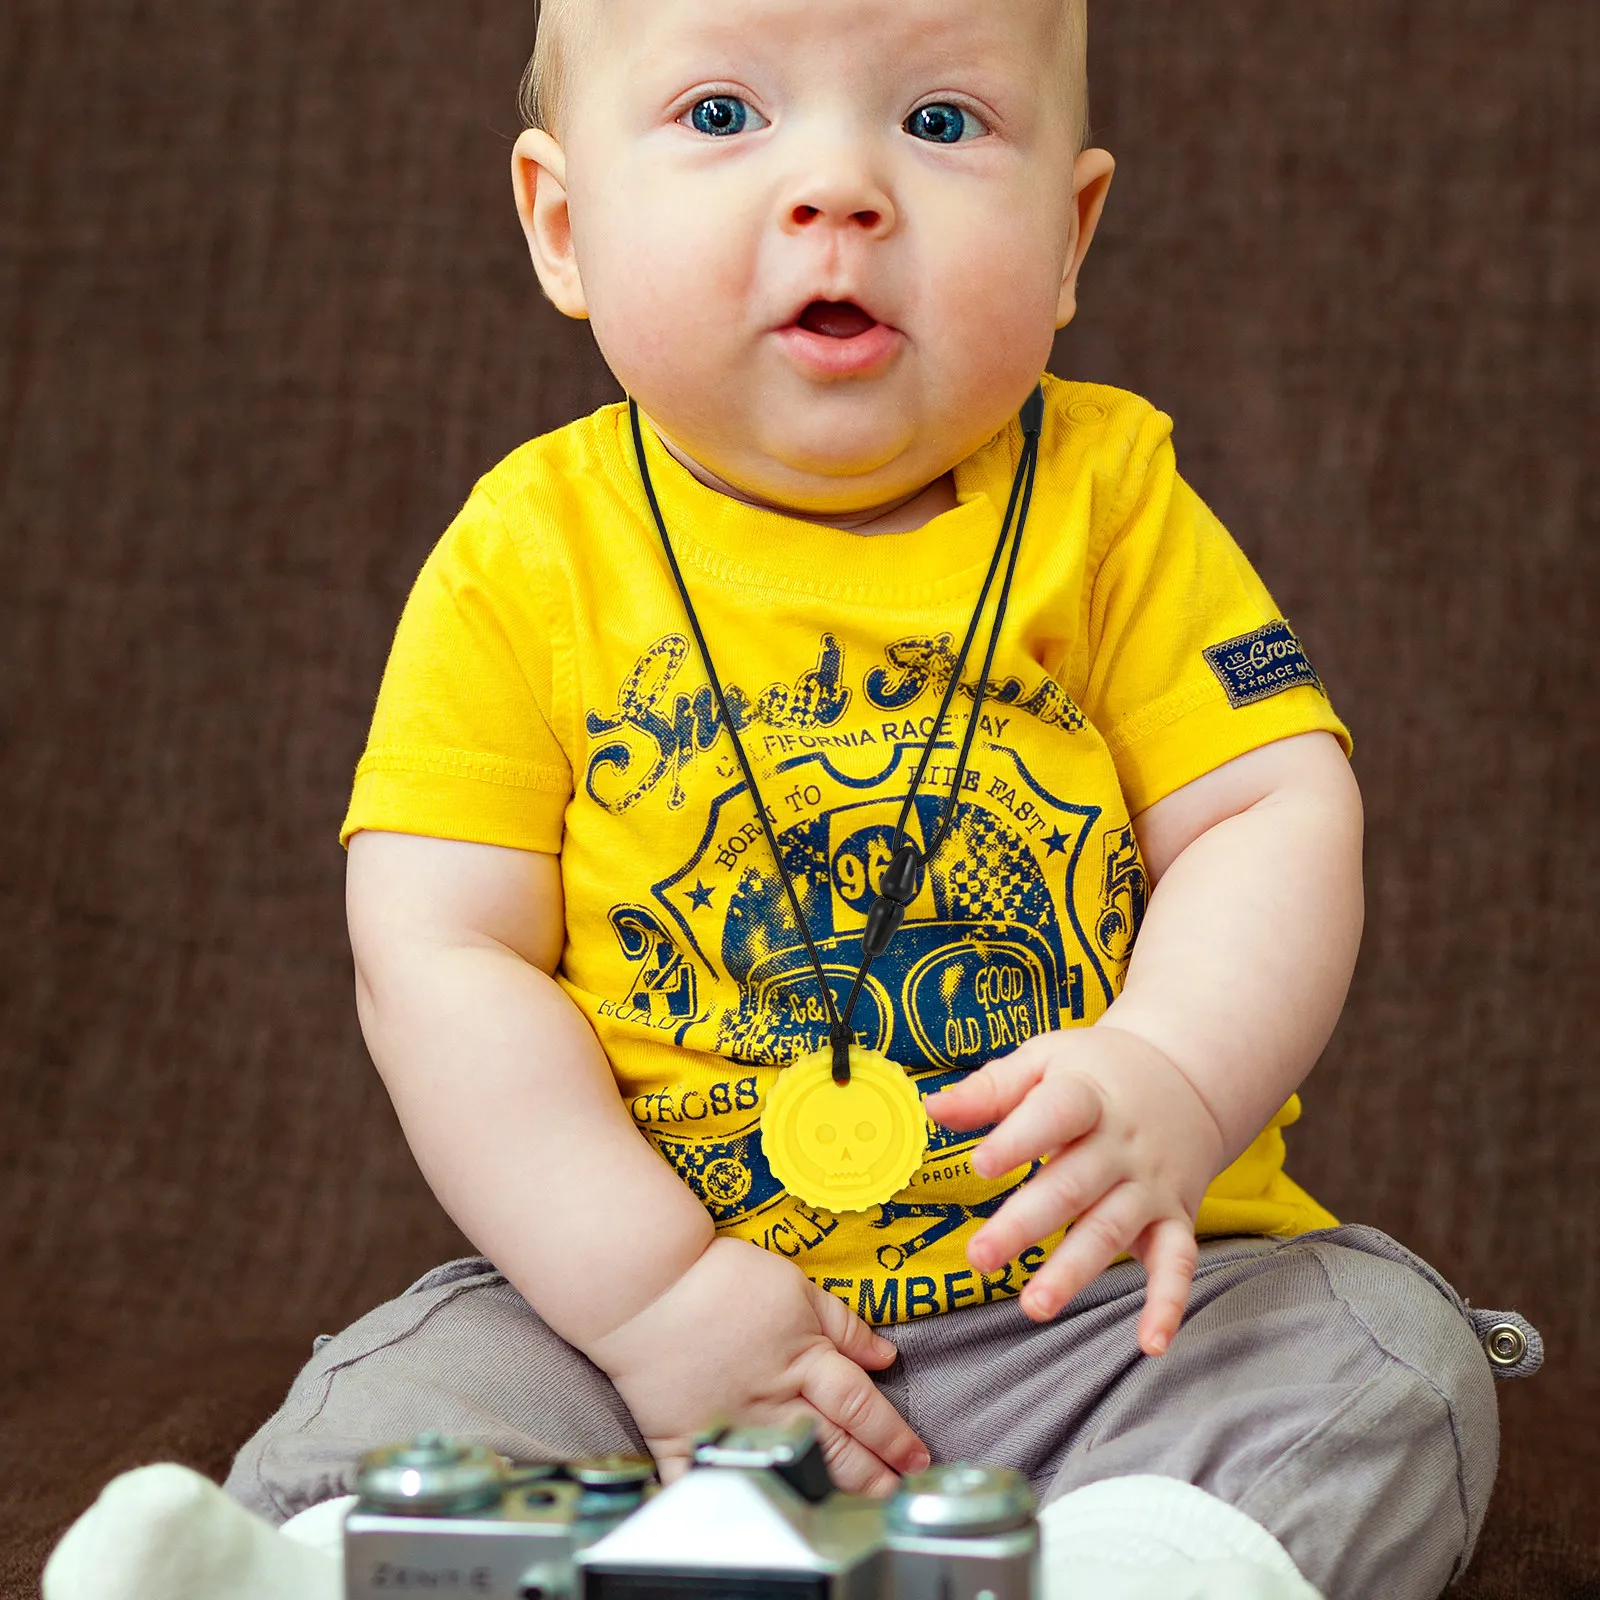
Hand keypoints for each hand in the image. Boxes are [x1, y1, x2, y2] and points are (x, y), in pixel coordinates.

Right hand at [583, 1236, 929, 1492]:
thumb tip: (886, 1354)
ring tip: (852, 1510)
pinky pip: (710, 1483)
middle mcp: (773, 1400)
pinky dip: (726, 1503)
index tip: (916, 1457)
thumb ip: (843, 1324)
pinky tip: (750, 1517)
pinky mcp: (687, 1440)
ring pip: (789, 1470)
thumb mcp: (795, 1288)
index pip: (862, 1406)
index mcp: (803, 1360)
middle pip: (836, 1447)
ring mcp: (732, 1425)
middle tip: (897, 1495)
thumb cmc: (721, 1279)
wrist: (647, 1285)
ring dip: (826, 1493)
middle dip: (873, 1476)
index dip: (894, 1436)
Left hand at [926, 1025, 1225, 1355]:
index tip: (980, 1164)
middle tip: (980, 1258)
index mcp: (1086, 1097)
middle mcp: (1120, 1146)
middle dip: (1025, 1225)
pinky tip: (1150, 1344)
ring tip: (1035, 1305)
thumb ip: (991, 1088)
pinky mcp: (1174, 1219)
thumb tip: (932, 1109)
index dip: (1019, 1139)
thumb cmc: (1096, 1072)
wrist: (1187, 1077)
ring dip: (1074, 1272)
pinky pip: (1177, 1264)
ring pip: (1110, 1231)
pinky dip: (1169, 1304)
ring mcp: (1149, 1187)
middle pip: (1072, 1186)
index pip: (1055, 1115)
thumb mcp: (1045, 1060)